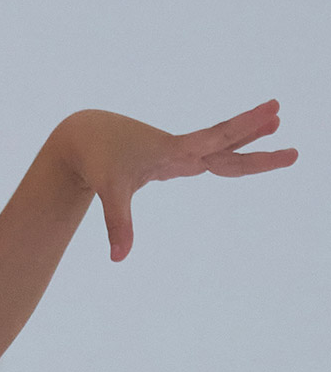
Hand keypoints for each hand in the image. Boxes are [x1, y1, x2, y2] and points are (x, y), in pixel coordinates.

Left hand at [57, 101, 297, 261]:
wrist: (83, 138)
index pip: (220, 137)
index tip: (274, 113)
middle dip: (257, 138)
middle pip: (228, 144)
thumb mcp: (109, 189)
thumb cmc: (97, 159)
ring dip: (246, 138)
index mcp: (175, 149)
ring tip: (275, 125)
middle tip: (288, 134)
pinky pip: (205, 156)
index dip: (247, 127)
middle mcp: (181, 148)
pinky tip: (233, 153)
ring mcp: (177, 153)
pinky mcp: (170, 160)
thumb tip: (119, 258)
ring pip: (219, 148)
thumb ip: (118, 223)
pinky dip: (224, 153)